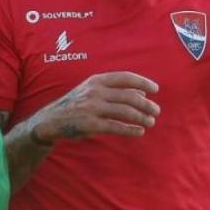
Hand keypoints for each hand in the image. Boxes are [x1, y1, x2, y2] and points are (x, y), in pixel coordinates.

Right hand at [31, 72, 159, 144]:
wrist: (52, 119)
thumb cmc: (77, 103)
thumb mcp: (92, 90)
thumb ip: (115, 90)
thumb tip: (142, 92)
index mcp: (96, 80)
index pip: (125, 77)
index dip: (143, 82)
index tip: (156, 89)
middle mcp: (95, 92)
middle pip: (129, 96)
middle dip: (146, 104)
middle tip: (156, 110)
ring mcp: (92, 108)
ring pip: (125, 112)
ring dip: (141, 117)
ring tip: (151, 122)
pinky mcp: (90, 125)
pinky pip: (116, 126)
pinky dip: (130, 130)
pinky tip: (139, 132)